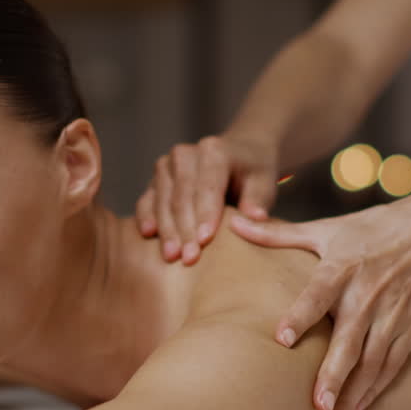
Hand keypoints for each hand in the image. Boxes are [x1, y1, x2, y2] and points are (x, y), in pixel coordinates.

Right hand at [136, 134, 279, 264]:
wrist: (237, 155)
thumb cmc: (252, 173)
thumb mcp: (264, 182)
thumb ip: (258, 199)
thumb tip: (254, 217)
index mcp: (215, 151)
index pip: (208, 186)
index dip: (205, 213)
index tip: (205, 241)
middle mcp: (185, 154)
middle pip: (182, 195)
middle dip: (184, 229)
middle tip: (188, 258)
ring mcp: (167, 165)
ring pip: (162, 200)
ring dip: (166, 229)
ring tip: (171, 256)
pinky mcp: (156, 179)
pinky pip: (147, 199)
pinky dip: (146, 217)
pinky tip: (148, 235)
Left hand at [229, 178, 410, 409]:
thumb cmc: (377, 226)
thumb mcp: (330, 228)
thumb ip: (281, 234)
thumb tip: (236, 223)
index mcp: (344, 266)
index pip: (319, 293)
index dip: (301, 314)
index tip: (281, 339)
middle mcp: (369, 293)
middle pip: (349, 339)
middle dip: (333, 374)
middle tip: (314, 407)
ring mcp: (394, 314)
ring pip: (372, 362)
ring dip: (352, 394)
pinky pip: (392, 364)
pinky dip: (375, 388)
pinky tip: (355, 409)